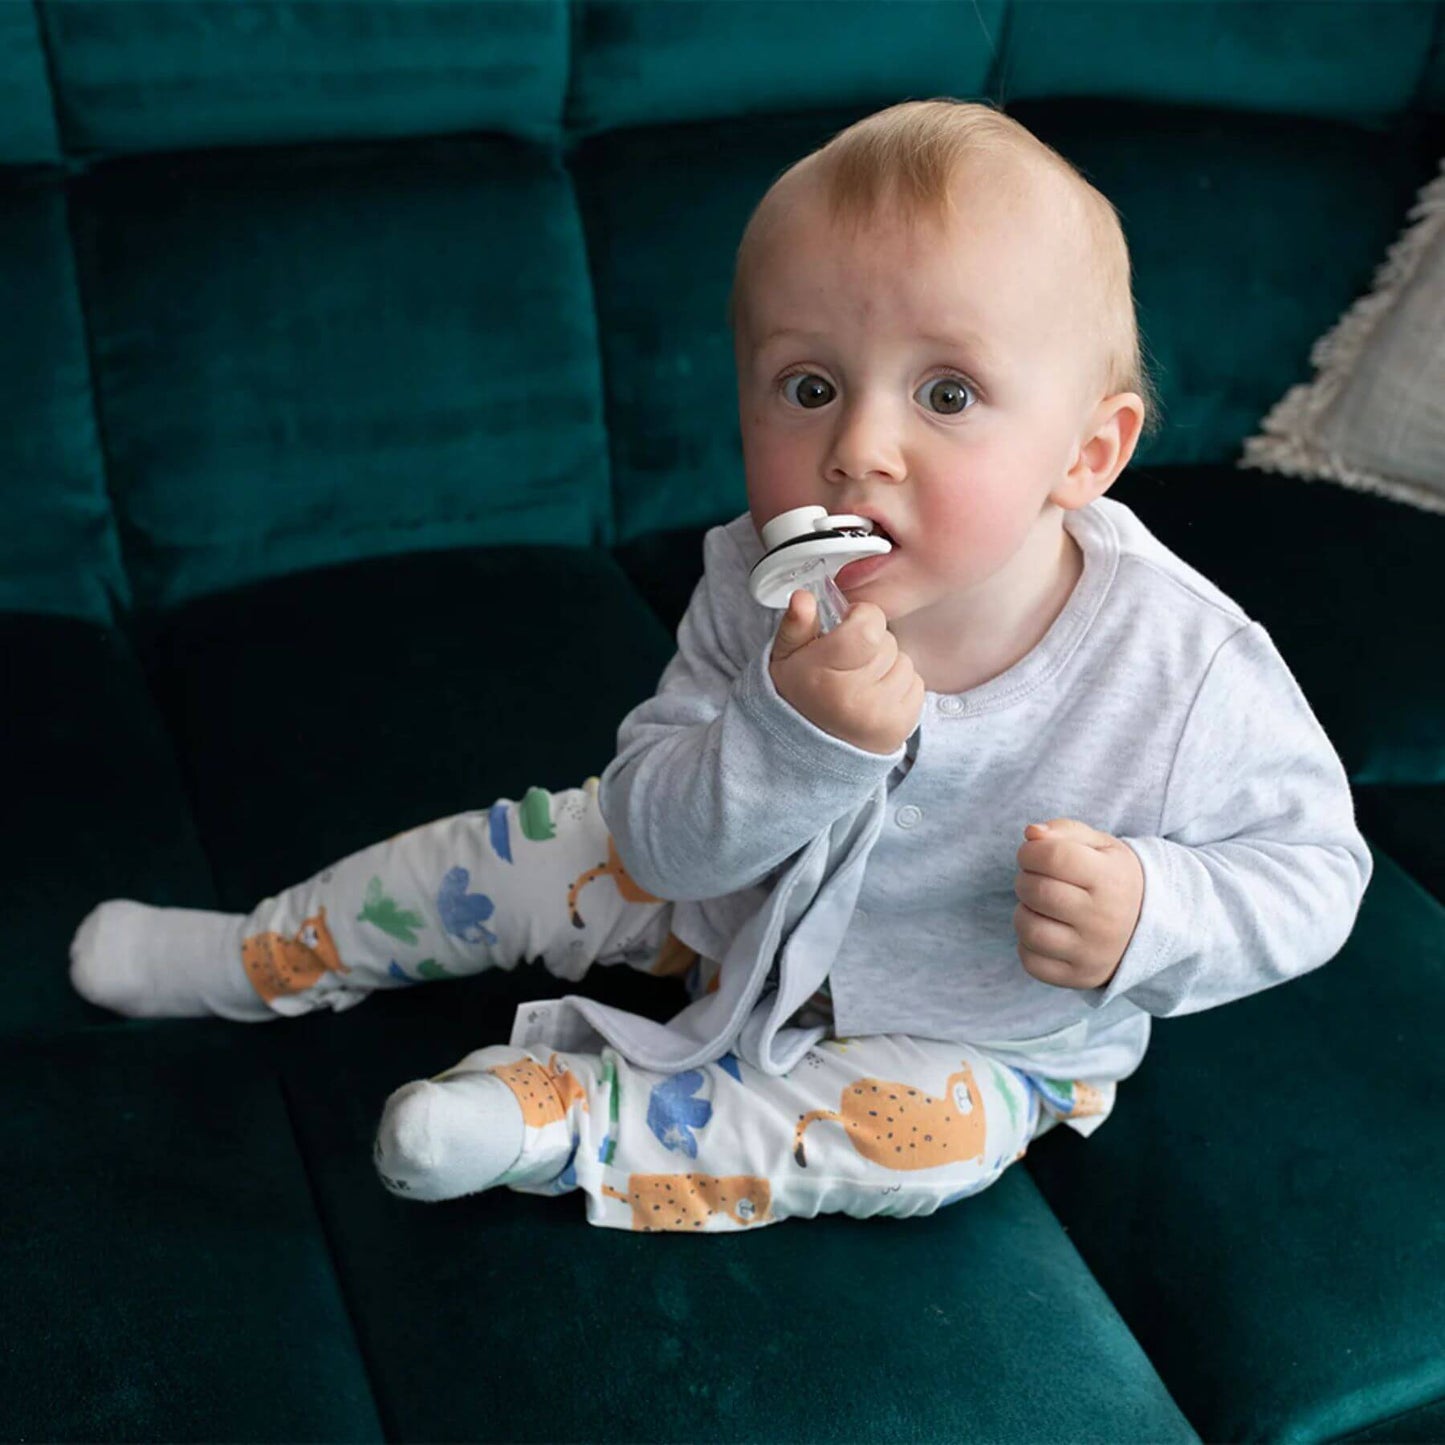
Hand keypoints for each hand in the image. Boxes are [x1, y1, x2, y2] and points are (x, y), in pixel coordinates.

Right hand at [768, 589, 925, 755]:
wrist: (808, 750)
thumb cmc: (800, 695)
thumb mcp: (785, 658)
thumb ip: (796, 625)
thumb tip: (803, 598)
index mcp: (824, 675)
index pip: (870, 626)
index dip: (862, 618)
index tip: (847, 627)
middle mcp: (854, 698)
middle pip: (887, 642)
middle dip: (871, 645)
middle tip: (848, 663)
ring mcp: (880, 715)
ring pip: (904, 662)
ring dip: (887, 666)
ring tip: (861, 682)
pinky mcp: (901, 727)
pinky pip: (916, 685)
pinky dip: (899, 687)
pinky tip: (875, 697)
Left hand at [1013, 818, 1143, 989]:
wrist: (1148, 927)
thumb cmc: (1111, 878)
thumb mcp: (1099, 846)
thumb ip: (1063, 831)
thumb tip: (1031, 834)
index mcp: (1111, 879)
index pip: (1053, 857)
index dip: (1030, 851)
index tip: (1032, 854)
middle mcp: (1104, 919)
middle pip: (1036, 891)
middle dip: (1024, 879)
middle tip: (1036, 879)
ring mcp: (1092, 953)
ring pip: (1028, 929)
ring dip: (1024, 912)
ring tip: (1040, 907)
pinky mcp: (1078, 977)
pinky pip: (1030, 962)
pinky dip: (1028, 945)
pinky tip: (1046, 931)